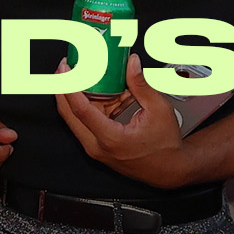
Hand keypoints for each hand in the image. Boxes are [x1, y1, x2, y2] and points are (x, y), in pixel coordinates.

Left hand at [56, 54, 190, 187]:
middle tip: (66, 67)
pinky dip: (89, 105)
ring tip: (85, 75)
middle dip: (63, 87)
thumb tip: (131, 64)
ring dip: (77, 95)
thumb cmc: (166, 147)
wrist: (170, 169)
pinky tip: (101, 92)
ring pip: (75, 117)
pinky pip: (85, 123)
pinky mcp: (97, 147)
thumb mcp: (158, 110)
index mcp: (111, 138)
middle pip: (68, 113)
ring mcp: (95, 148)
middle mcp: (97, 146)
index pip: (80, 109)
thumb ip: (141, 85)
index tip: (65, 68)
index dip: (70, 86)